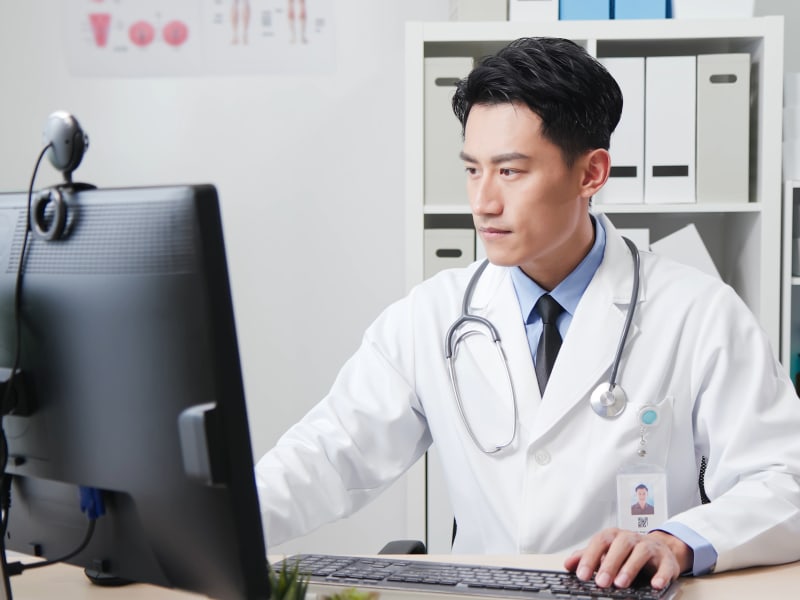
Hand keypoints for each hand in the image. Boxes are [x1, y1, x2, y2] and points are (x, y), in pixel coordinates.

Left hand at [563, 528, 691, 589]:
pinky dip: (661, 575)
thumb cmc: (628, 552)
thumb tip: (568, 564)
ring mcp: (650, 547)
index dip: (590, 558)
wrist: (659, 549)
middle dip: (609, 564)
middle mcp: (632, 538)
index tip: (581, 575)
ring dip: (630, 568)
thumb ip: (587, 557)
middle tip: (601, 583)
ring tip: (621, 584)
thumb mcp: (607, 552)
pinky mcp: (667, 561)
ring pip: (641, 553)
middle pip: (620, 546)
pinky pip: (665, 566)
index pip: (600, 542)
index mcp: (614, 536)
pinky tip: (655, 585)